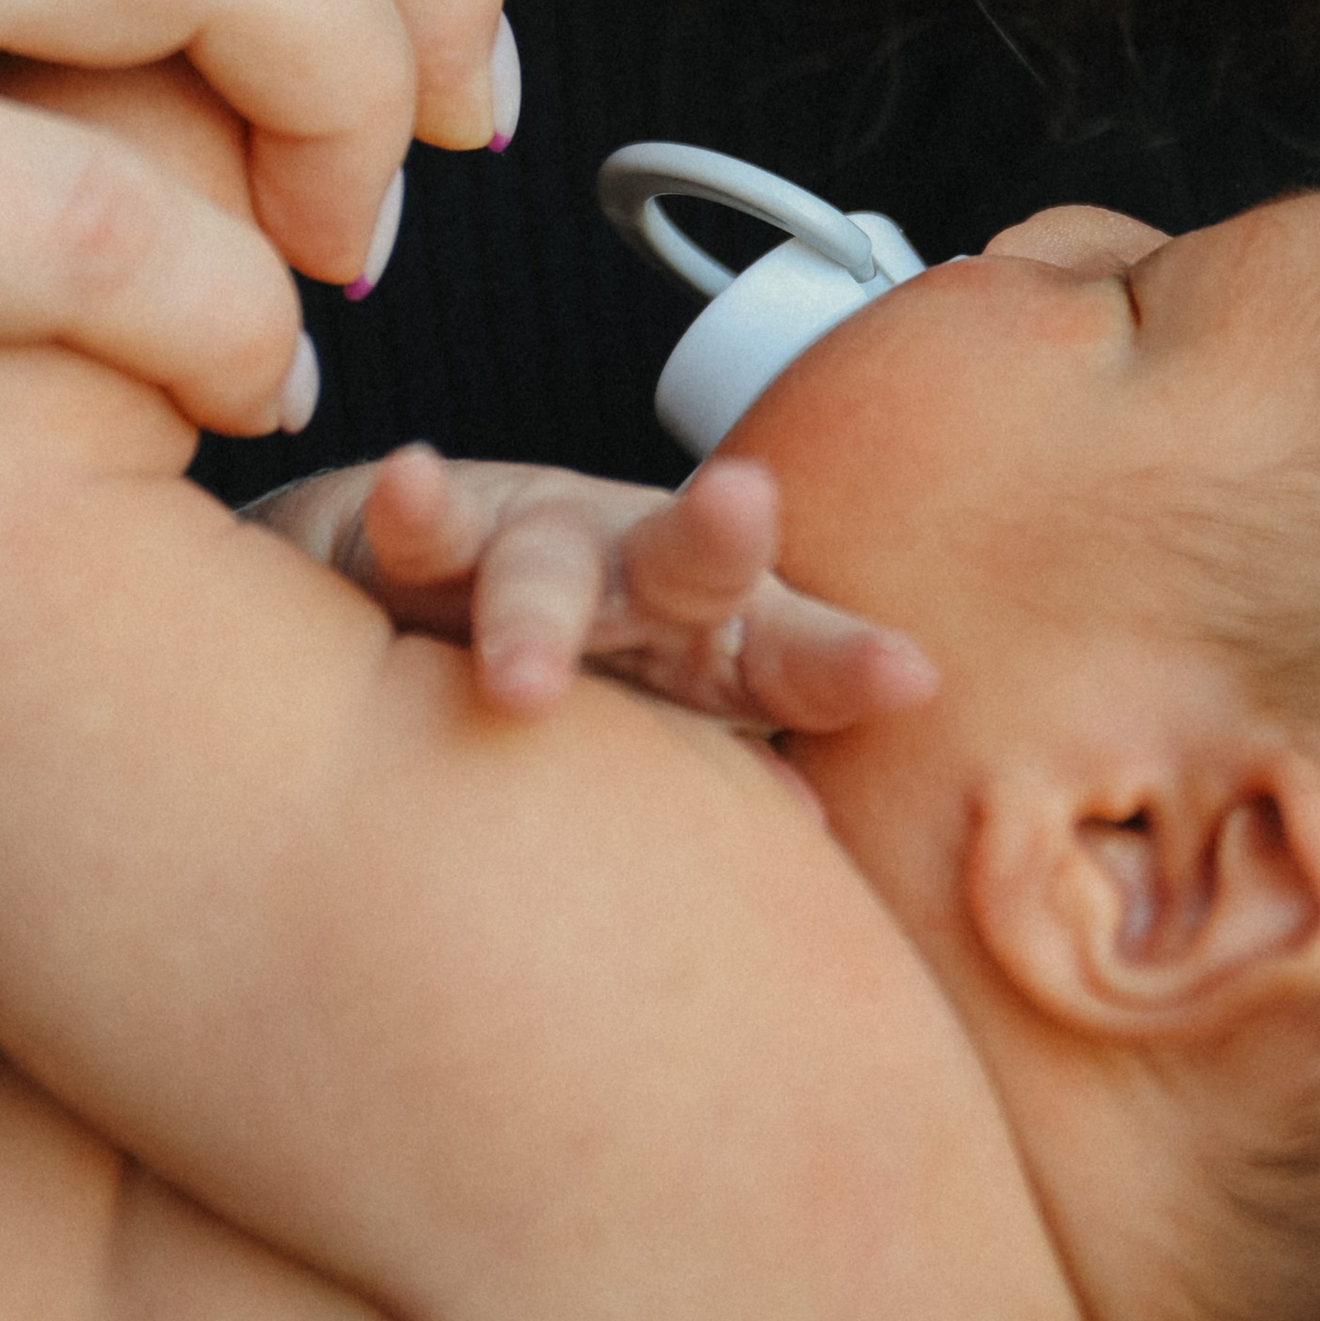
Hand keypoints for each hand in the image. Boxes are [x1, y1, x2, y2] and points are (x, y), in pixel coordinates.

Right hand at [251, 444, 937, 727]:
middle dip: (719, 535)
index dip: (842, 664)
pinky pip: (422, 533)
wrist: (418, 612)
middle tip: (745, 507)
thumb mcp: (667, 736)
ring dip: (536, 612)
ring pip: (544, 564)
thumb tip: (815, 835)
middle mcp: (636, 580)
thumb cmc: (587, 694)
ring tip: (523, 681)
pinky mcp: (432, 542)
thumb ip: (727, 781)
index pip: (788, 658)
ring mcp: (533, 549)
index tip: (909, 674)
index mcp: (712, 645)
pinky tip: (410, 485)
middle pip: (688, 558)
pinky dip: (418, 510)